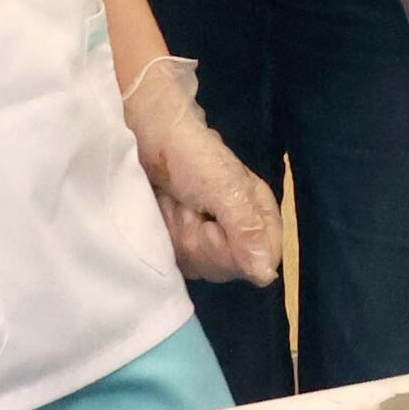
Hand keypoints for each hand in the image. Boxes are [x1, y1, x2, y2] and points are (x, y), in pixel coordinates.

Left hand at [122, 56, 284, 286]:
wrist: (142, 133)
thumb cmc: (188, 153)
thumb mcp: (224, 187)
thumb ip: (246, 228)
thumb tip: (265, 275)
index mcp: (260, 216)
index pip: (260, 262)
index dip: (231, 252)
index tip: (210, 226)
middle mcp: (239, 231)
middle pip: (226, 266)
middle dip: (199, 239)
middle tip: (187, 206)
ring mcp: (209, 239)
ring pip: (199, 264)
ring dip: (177, 233)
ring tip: (172, 203)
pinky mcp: (182, 243)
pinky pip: (177, 261)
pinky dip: (164, 238)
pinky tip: (161, 215)